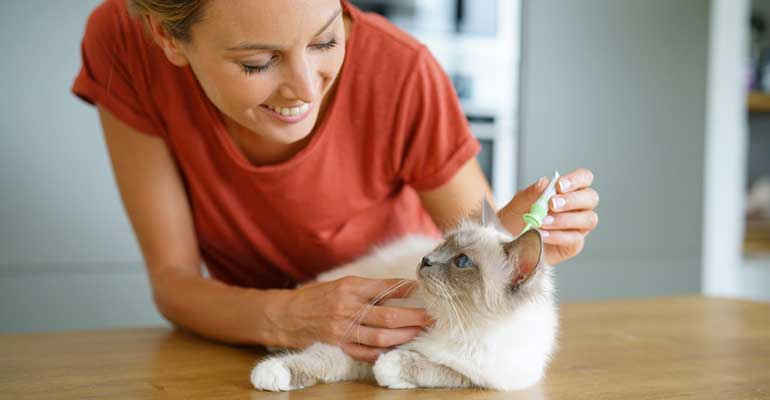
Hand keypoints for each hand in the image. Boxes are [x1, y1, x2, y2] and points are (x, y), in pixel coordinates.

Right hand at [269, 276, 431, 362]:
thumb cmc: (315, 297)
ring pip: (381, 336)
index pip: (385, 287)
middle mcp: (347, 307)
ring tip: (420, 333)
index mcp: (350, 287)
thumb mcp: (340, 284)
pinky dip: (383, 352)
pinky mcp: (338, 345)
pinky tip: (397, 349)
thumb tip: (397, 289)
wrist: (284, 315)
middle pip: (389, 315)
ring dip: (404, 336)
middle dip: (414, 317)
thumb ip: (366, 288)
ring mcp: (343, 329)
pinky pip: (365, 352)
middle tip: (432, 317)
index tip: (424, 290)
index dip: (407, 289)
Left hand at [498, 168, 598, 264]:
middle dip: (572, 200)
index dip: (576, 179)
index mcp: (569, 191)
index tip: (559, 185)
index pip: (584, 178)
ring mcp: (578, 226)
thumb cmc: (518, 218)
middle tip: (552, 204)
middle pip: (590, 198)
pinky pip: (574, 239)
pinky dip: (557, 236)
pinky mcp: (573, 244)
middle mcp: (578, 207)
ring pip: (588, 219)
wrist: (508, 240)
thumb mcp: (519, 203)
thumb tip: (545, 182)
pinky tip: (542, 234)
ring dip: (564, 219)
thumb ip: (532, 192)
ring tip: (543, 221)